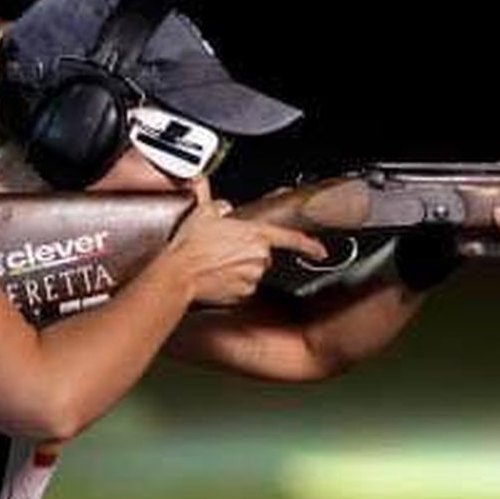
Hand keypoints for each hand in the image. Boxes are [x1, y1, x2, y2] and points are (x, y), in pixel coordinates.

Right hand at [164, 199, 326, 305]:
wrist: (178, 274)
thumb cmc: (190, 246)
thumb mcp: (203, 213)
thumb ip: (218, 205)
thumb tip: (222, 205)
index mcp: (255, 235)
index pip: (291, 239)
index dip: (310, 245)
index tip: (320, 251)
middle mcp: (258, 257)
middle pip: (264, 255)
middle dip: (248, 252)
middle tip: (225, 250)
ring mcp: (252, 277)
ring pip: (253, 271)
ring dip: (240, 267)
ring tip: (217, 262)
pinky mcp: (243, 294)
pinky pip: (243, 287)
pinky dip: (233, 282)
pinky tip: (217, 276)